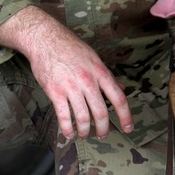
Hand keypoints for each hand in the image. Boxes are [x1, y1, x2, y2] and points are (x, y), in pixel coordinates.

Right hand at [0, 7, 133, 139]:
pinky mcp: (55, 92)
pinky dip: (67, 129)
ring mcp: (71, 87)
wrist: (45, 40)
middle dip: (103, 128)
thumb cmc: (71, 48)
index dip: (125, 115)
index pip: (118, 98)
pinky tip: (69, 133)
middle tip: (102, 134)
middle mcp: (88, 81)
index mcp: (100, 72)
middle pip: (101, 112)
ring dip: (84, 130)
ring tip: (84, 134)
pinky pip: (64, 116)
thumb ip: (107, 75)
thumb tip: (121, 88)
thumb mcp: (94, 58)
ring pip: (83, 117)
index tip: (128, 128)